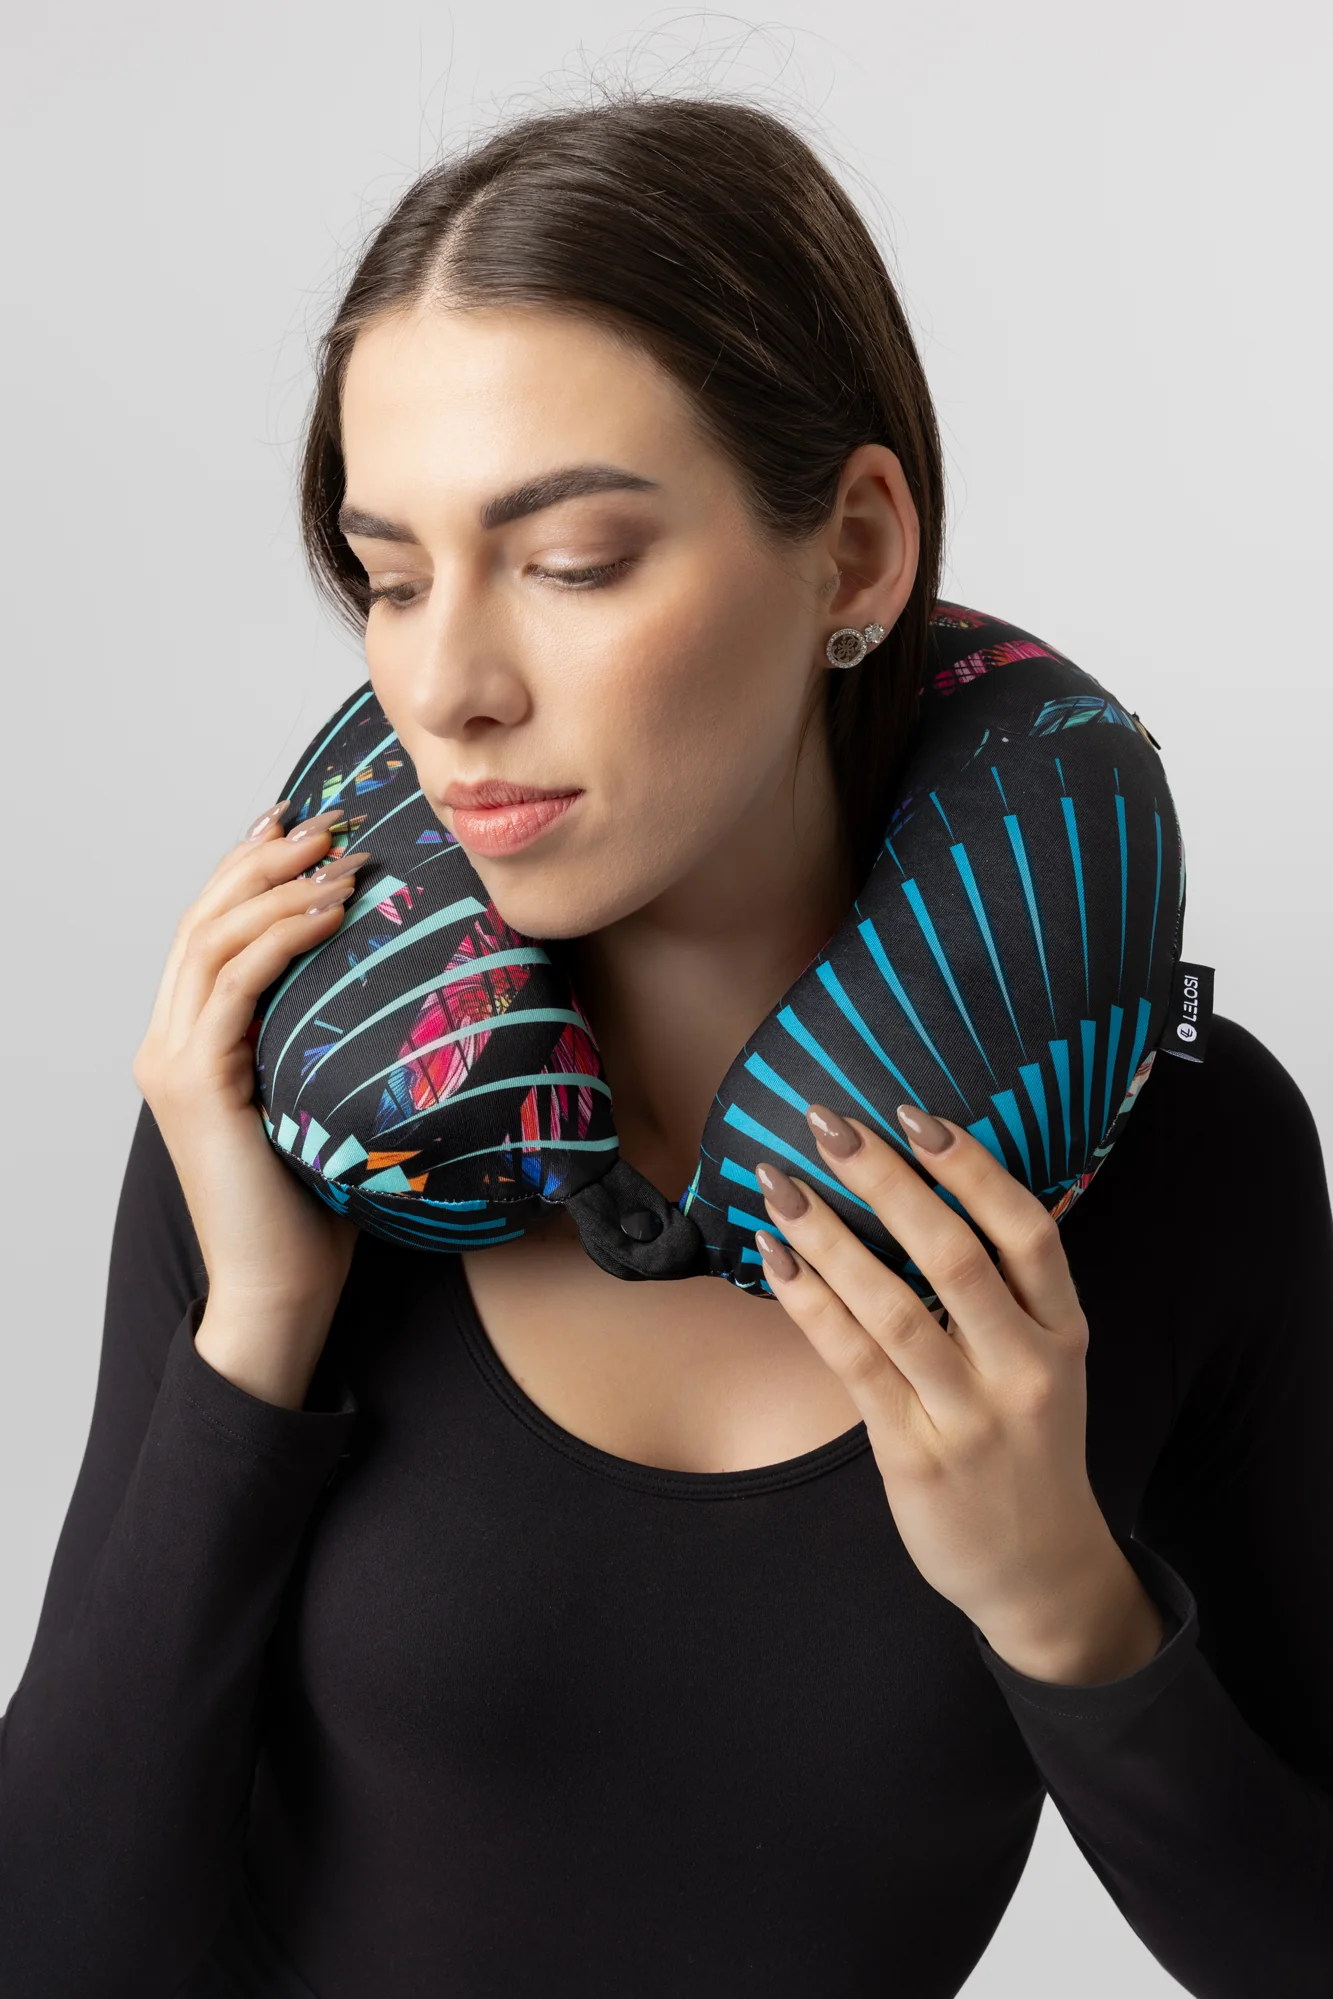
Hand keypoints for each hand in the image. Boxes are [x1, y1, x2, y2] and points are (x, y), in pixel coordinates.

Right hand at [132, 800, 370, 1325]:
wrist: (280, 1288)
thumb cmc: (314, 1202)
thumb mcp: (320, 1095)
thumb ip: (321, 1039)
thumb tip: (387, 982)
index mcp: (188, 1041)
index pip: (208, 929)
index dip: (249, 866)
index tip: (302, 822)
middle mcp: (166, 1041)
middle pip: (204, 917)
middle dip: (266, 857)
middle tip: (331, 819)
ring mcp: (172, 1060)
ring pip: (213, 939)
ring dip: (280, 885)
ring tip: (340, 854)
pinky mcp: (196, 1083)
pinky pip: (236, 985)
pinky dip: (281, 936)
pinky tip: (330, 911)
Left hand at [752, 1102, 1126, 1656]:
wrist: (1039, 1573)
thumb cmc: (1027, 1446)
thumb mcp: (1045, 1363)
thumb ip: (1004, 1291)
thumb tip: (918, 1190)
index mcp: (1062, 1332)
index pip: (1027, 1230)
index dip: (971, 1167)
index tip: (915, 1114)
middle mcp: (1024, 1368)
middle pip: (954, 1255)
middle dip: (886, 1181)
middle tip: (827, 1123)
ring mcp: (970, 1415)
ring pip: (895, 1307)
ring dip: (831, 1237)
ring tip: (780, 1184)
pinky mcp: (915, 1455)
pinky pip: (855, 1364)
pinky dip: (812, 1305)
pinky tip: (777, 1259)